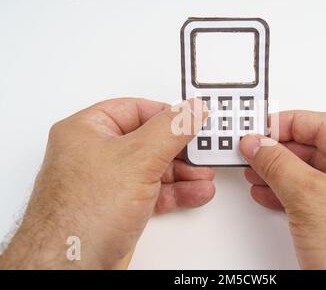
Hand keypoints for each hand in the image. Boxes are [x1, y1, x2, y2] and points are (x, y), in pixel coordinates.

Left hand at [0, 98, 212, 268]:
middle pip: (148, 140)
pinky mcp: (119, 206)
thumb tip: (192, 110)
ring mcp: (108, 182)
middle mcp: (96, 153)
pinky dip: (176, 192)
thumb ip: (170, 130)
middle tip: (202, 149)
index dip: (166, 114)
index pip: (135, 109)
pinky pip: (153, 191)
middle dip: (180, 149)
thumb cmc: (81, 215)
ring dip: (183, 173)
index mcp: (88, 130)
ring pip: (153, 168)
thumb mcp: (137, 159)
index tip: (192, 119)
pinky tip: (195, 192)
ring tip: (203, 175)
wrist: (71, 267)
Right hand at [240, 110, 325, 268]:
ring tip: (255, 171)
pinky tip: (268, 192)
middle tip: (252, 150)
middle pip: (315, 148)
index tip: (260, 128)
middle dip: (279, 151)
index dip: (287, 124)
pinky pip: (314, 194)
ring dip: (279, 172)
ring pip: (311, 173)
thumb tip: (257, 144)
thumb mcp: (309, 197)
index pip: (322, 125)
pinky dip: (289, 192)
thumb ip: (278, 164)